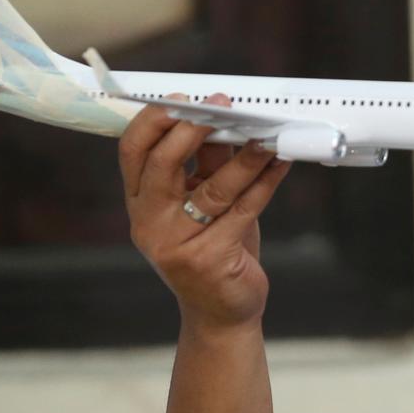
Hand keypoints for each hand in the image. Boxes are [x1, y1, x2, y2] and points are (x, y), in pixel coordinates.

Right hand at [118, 94, 292, 329]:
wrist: (222, 314)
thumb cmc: (213, 250)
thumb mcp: (201, 206)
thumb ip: (206, 167)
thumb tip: (224, 120)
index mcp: (140, 204)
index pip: (132, 152)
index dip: (153, 121)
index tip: (180, 98)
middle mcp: (150, 223)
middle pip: (163, 164)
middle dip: (192, 129)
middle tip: (221, 106)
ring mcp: (177, 244)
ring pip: (213, 188)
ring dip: (244, 157)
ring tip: (267, 135)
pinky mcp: (210, 259)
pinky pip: (243, 210)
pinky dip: (265, 183)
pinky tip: (281, 163)